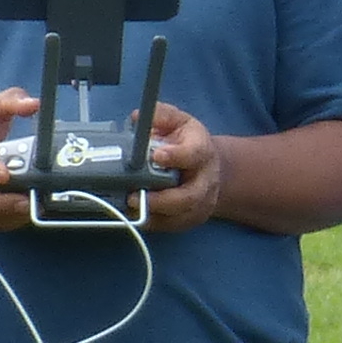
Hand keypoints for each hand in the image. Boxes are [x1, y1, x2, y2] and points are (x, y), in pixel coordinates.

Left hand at [141, 102, 226, 231]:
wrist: (211, 169)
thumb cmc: (190, 143)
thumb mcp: (179, 121)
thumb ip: (161, 116)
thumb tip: (137, 118)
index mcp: (202, 151)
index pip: (193, 155)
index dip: (176, 156)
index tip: (156, 156)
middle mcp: (205, 181)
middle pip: (188, 197)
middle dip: (160, 200)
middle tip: (133, 196)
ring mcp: (200, 203)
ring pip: (179, 217)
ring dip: (153, 215)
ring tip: (130, 207)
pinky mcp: (191, 218)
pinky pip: (171, 227)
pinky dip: (152, 223)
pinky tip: (135, 215)